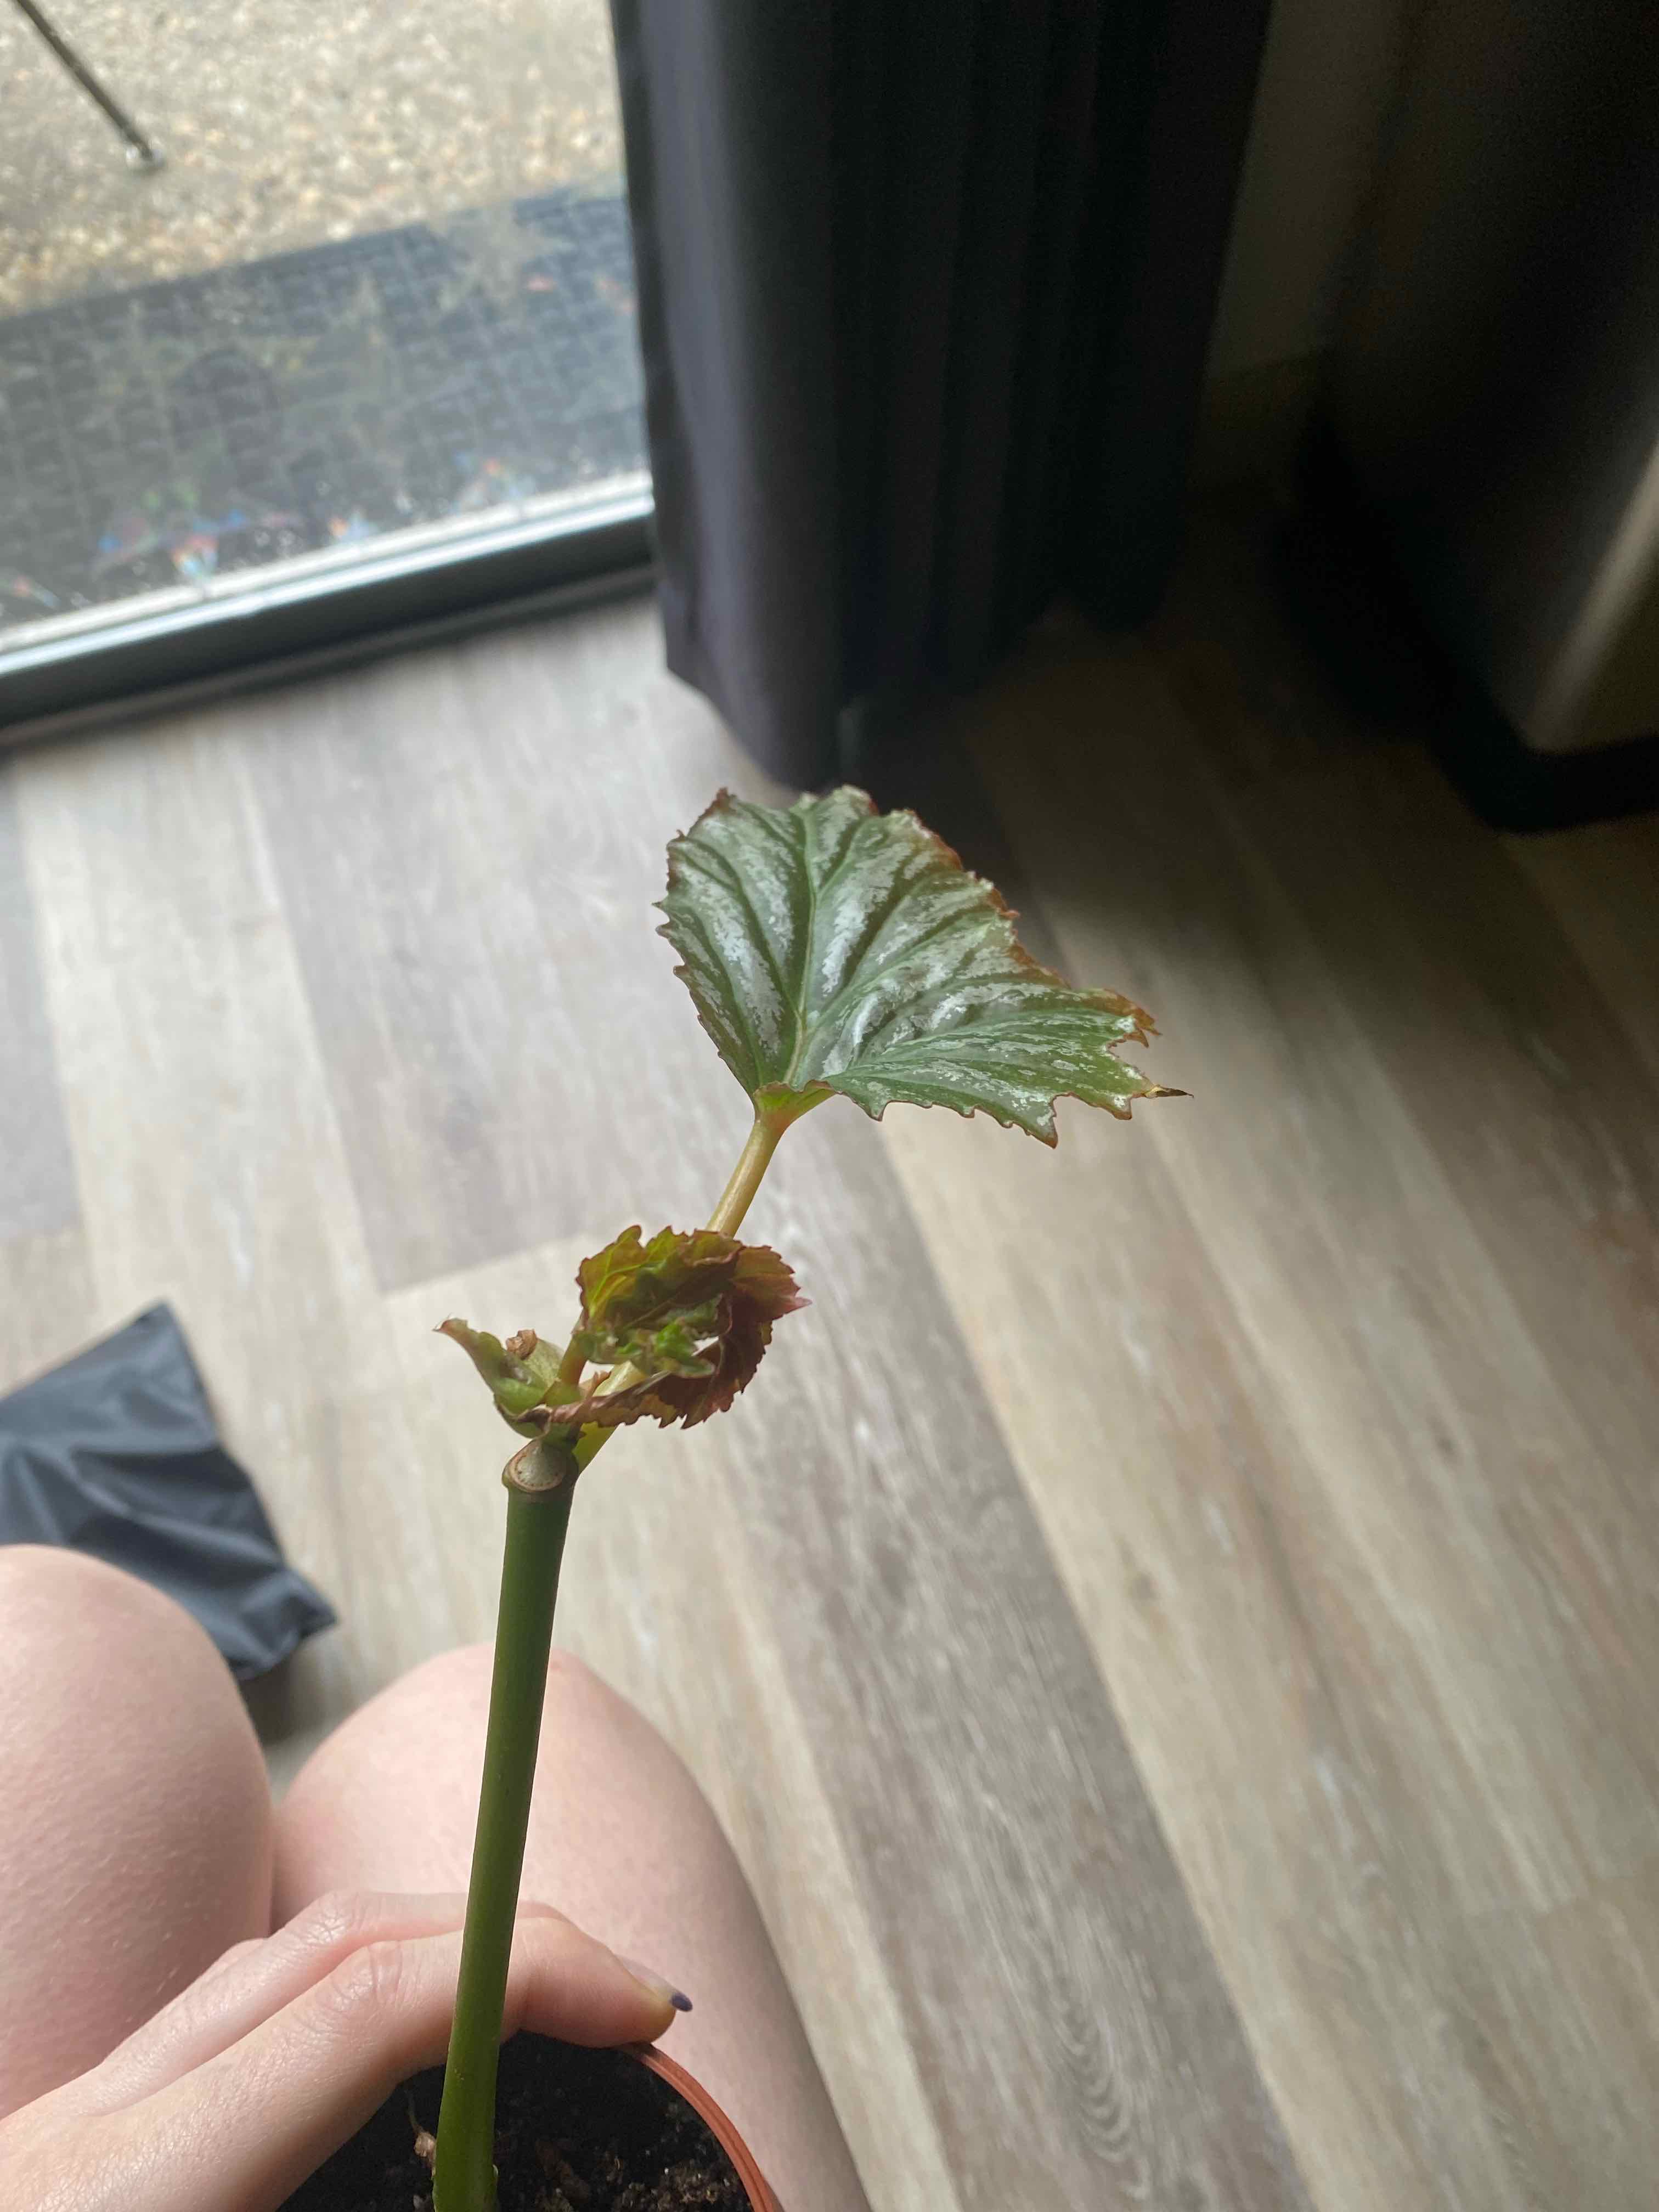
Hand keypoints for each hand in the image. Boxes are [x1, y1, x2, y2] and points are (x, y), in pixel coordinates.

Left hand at [0, 1890, 680, 2210]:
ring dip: (426, 1951)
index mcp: (135, 2199)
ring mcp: (72, 2125)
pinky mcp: (69, 2144)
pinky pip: (229, 2022)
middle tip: (627, 2001)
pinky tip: (397, 2053)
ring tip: (538, 2008)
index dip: (526, 1970)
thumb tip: (471, 2183)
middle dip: (501, 1935)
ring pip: (273, 1968)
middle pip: (328, 1948)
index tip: (646, 2011)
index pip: (360, 2005)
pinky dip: (344, 1998)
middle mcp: (96, 2132)